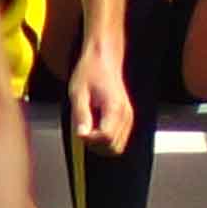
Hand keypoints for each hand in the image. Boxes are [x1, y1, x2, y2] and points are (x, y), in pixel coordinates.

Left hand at [65, 44, 133, 158]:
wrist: (104, 60)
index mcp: (115, 108)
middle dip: (95, 144)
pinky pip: (118, 139)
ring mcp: (128, 117)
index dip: (90, 139)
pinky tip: (96, 124)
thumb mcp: (78, 92)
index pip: (105, 138)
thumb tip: (82, 135)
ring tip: (89, 125)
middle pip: (113, 147)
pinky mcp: (127, 119)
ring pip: (117, 147)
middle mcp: (126, 115)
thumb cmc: (89, 73)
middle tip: (83, 129)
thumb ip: (81, 115)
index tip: (80, 129)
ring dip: (101, 143)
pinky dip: (106, 138)